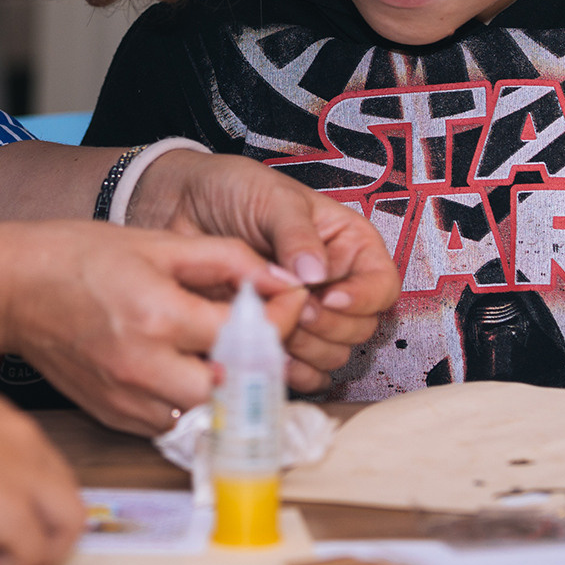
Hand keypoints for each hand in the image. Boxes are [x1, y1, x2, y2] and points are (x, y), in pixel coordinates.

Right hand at [1, 222, 304, 434]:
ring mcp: (127, 397)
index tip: (288, 300)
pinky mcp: (115, 415)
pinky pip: (173, 422)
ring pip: (208, 412)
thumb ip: (226, 259)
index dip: (282, 317)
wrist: (12, 289)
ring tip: (231, 352)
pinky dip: (192, 401)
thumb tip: (280, 277)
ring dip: (228, 386)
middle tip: (265, 332)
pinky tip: (190, 369)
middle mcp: (144, 365)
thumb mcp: (157, 242)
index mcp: (159, 315)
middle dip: (260, 359)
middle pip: (235, 386)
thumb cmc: (78, 257)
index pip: (247, 334)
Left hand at [128, 151, 398, 392]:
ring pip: (333, 356)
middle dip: (327, 325)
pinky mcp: (279, 338)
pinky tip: (265, 351)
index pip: (382, 286)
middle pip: (360, 328)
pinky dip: (288, 370)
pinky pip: (302, 373)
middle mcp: (336, 285)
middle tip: (293, 309)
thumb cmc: (234, 191)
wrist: (182, 207)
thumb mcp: (273, 200)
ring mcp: (307, 316)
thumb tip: (316, 275)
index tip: (328, 297)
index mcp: (349, 246)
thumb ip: (297, 235)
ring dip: (306, 348)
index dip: (362, 299)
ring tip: (273, 323)